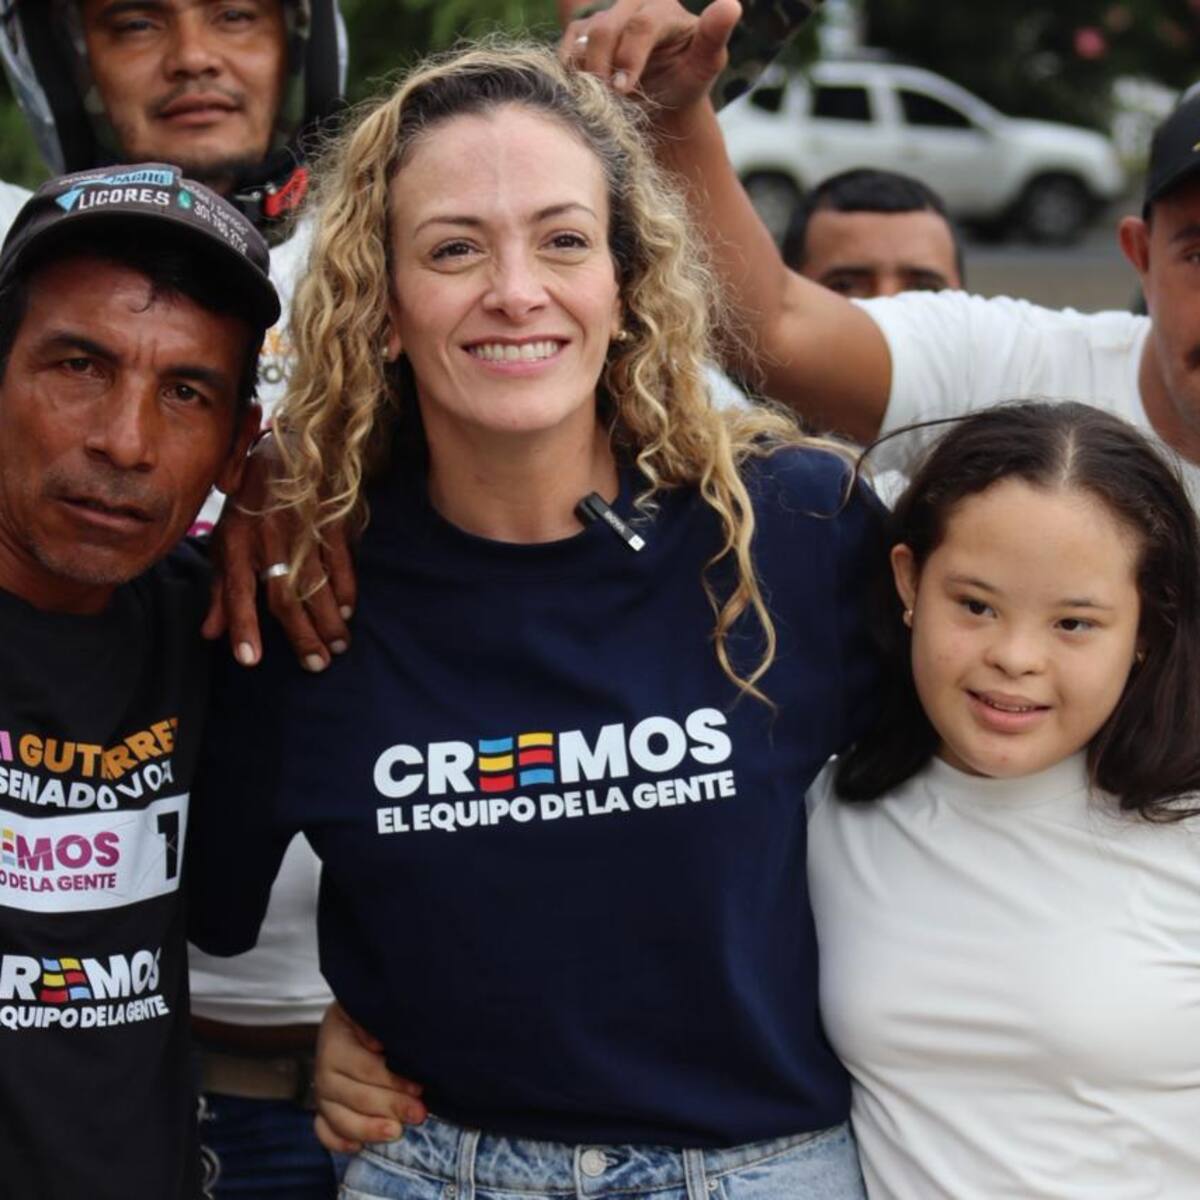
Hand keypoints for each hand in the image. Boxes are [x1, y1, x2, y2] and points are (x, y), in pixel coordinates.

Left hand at [200, 433, 356, 671]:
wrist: (286, 448)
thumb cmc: (249, 501)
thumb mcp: (224, 539)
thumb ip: (219, 589)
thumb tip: (211, 634)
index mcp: (235, 542)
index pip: (236, 590)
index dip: (243, 625)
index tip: (250, 660)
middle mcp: (266, 538)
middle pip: (284, 594)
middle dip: (301, 634)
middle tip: (316, 665)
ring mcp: (300, 529)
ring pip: (316, 583)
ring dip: (329, 618)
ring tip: (337, 646)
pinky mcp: (329, 520)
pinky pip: (340, 561)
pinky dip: (346, 588)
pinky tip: (348, 610)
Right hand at [313, 1002, 427, 1152]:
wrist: (351, 1018)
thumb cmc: (370, 1015)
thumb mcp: (372, 1008)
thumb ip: (376, 1022)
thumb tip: (376, 1044)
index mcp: (336, 1040)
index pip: (364, 1067)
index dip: (392, 1079)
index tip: (419, 1087)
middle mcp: (324, 1068)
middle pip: (355, 1095)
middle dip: (390, 1106)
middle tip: (419, 1113)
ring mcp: (322, 1091)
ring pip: (339, 1118)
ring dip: (368, 1129)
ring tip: (396, 1132)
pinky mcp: (323, 1109)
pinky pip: (324, 1131)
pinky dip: (338, 1142)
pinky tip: (359, 1147)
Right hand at [561, 0, 740, 112]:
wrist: (659, 99)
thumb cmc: (685, 82)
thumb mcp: (706, 64)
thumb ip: (714, 36)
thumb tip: (731, 6)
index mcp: (663, 7)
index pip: (642, 26)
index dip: (631, 58)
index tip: (624, 90)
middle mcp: (631, 3)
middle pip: (606, 29)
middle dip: (604, 68)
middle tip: (608, 100)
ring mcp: (604, 16)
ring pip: (583, 38)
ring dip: (585, 73)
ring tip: (597, 100)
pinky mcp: (581, 33)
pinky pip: (567, 48)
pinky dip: (570, 72)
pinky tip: (581, 93)